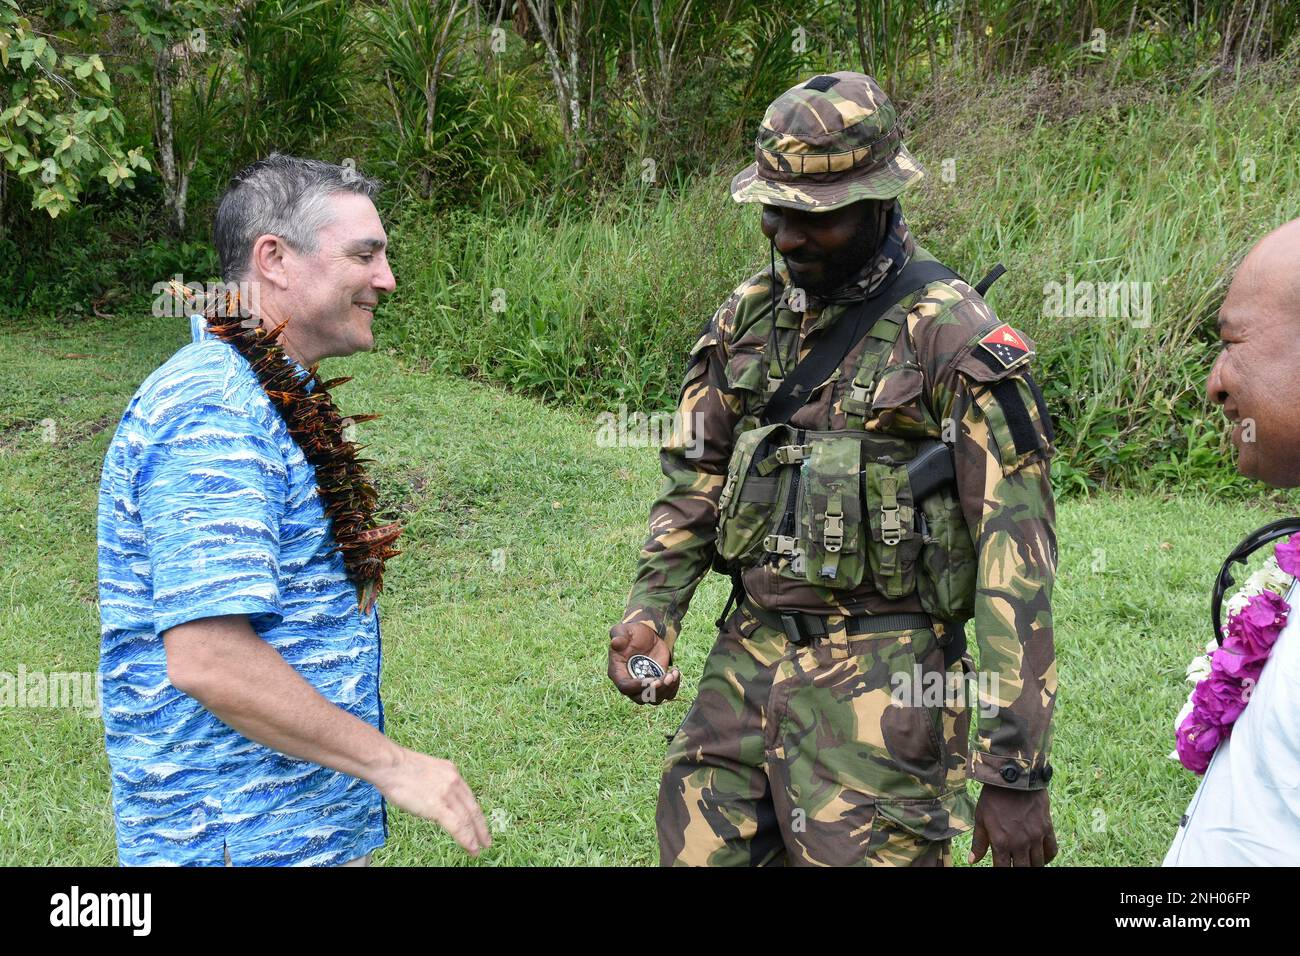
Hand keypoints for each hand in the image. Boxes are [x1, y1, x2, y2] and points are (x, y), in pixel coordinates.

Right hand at [375, 748, 491, 855]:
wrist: (390, 765)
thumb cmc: (399, 768)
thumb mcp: (426, 771)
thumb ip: (435, 783)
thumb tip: (434, 797)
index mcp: (451, 772)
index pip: (468, 797)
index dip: (475, 812)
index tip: (479, 823)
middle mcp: (454, 781)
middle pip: (472, 808)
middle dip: (481, 827)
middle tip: (486, 841)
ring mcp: (447, 793)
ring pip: (467, 819)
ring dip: (475, 836)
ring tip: (478, 849)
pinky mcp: (438, 805)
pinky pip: (457, 825)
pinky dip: (466, 838)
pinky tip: (471, 848)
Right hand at [607, 621, 680, 704]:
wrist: (647, 635)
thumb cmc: (632, 633)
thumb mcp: (624, 631)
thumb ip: (618, 636)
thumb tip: (615, 642)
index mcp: (618, 672)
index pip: (624, 687)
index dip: (637, 686)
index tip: (650, 680)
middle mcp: (630, 683)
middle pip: (640, 698)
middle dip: (654, 691)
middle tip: (664, 678)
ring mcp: (645, 686)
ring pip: (654, 699)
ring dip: (666, 689)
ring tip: (672, 674)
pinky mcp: (658, 684)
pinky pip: (667, 694)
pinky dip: (673, 687)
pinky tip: (675, 672)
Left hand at [968, 784, 1056, 865]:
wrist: (1013, 778)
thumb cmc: (993, 797)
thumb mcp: (980, 818)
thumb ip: (979, 842)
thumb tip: (972, 861)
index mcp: (1001, 842)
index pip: (1003, 869)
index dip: (1002, 872)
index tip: (1003, 869)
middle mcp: (1019, 843)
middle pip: (1023, 869)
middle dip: (1019, 870)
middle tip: (1017, 865)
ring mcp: (1035, 837)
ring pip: (1038, 863)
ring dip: (1033, 866)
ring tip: (1028, 863)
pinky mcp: (1047, 828)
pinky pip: (1052, 850)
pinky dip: (1048, 857)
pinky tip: (1042, 857)